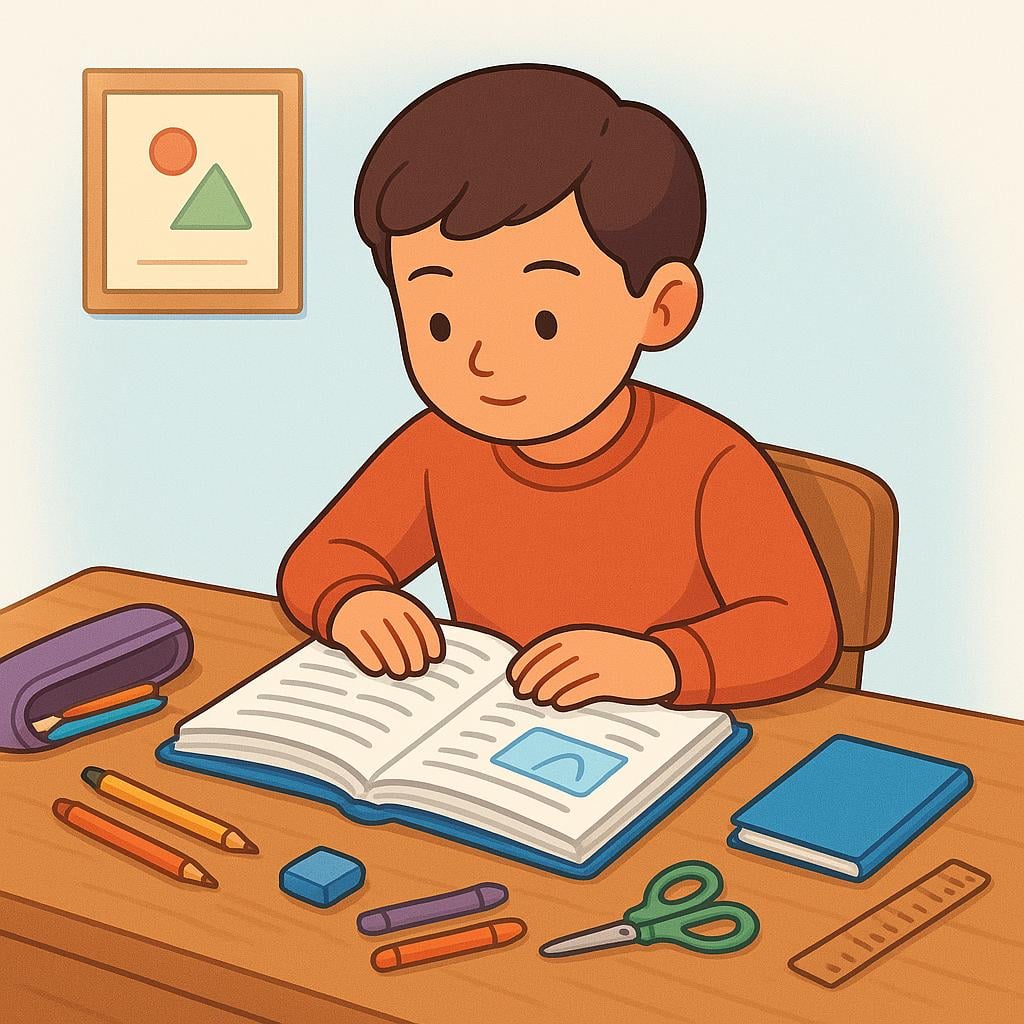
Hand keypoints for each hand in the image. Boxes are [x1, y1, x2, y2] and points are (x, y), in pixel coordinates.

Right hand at [329, 588, 444, 678]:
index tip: (435, 658)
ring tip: (400, 672)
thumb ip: (415, 625)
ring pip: (387, 650)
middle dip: (415, 658)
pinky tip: (379, 668)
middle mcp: (383, 609)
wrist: (343, 596)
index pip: (421, 625)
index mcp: (398, 601)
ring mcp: (364, 620)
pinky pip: (365, 653)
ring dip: (397, 665)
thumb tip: (433, 655)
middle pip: (406, 640)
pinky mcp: (347, 632)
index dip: (431, 643)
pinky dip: (374, 664)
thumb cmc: (378, 610)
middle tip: (417, 669)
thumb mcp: (396, 607)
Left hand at [507, 627, 678, 709]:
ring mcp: (600, 663)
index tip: (514, 677)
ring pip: (563, 679)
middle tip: (522, 693)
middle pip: (549, 665)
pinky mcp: (613, 680)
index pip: (543, 648)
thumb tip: (536, 672)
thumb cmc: (621, 656)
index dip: (525, 663)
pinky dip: (567, 698)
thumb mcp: (595, 646)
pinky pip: (583, 690)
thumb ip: (569, 653)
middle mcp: (587, 647)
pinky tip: (559, 704)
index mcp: (580, 635)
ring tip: (539, 700)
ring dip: (546, 691)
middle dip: (531, 680)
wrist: (660, 662)